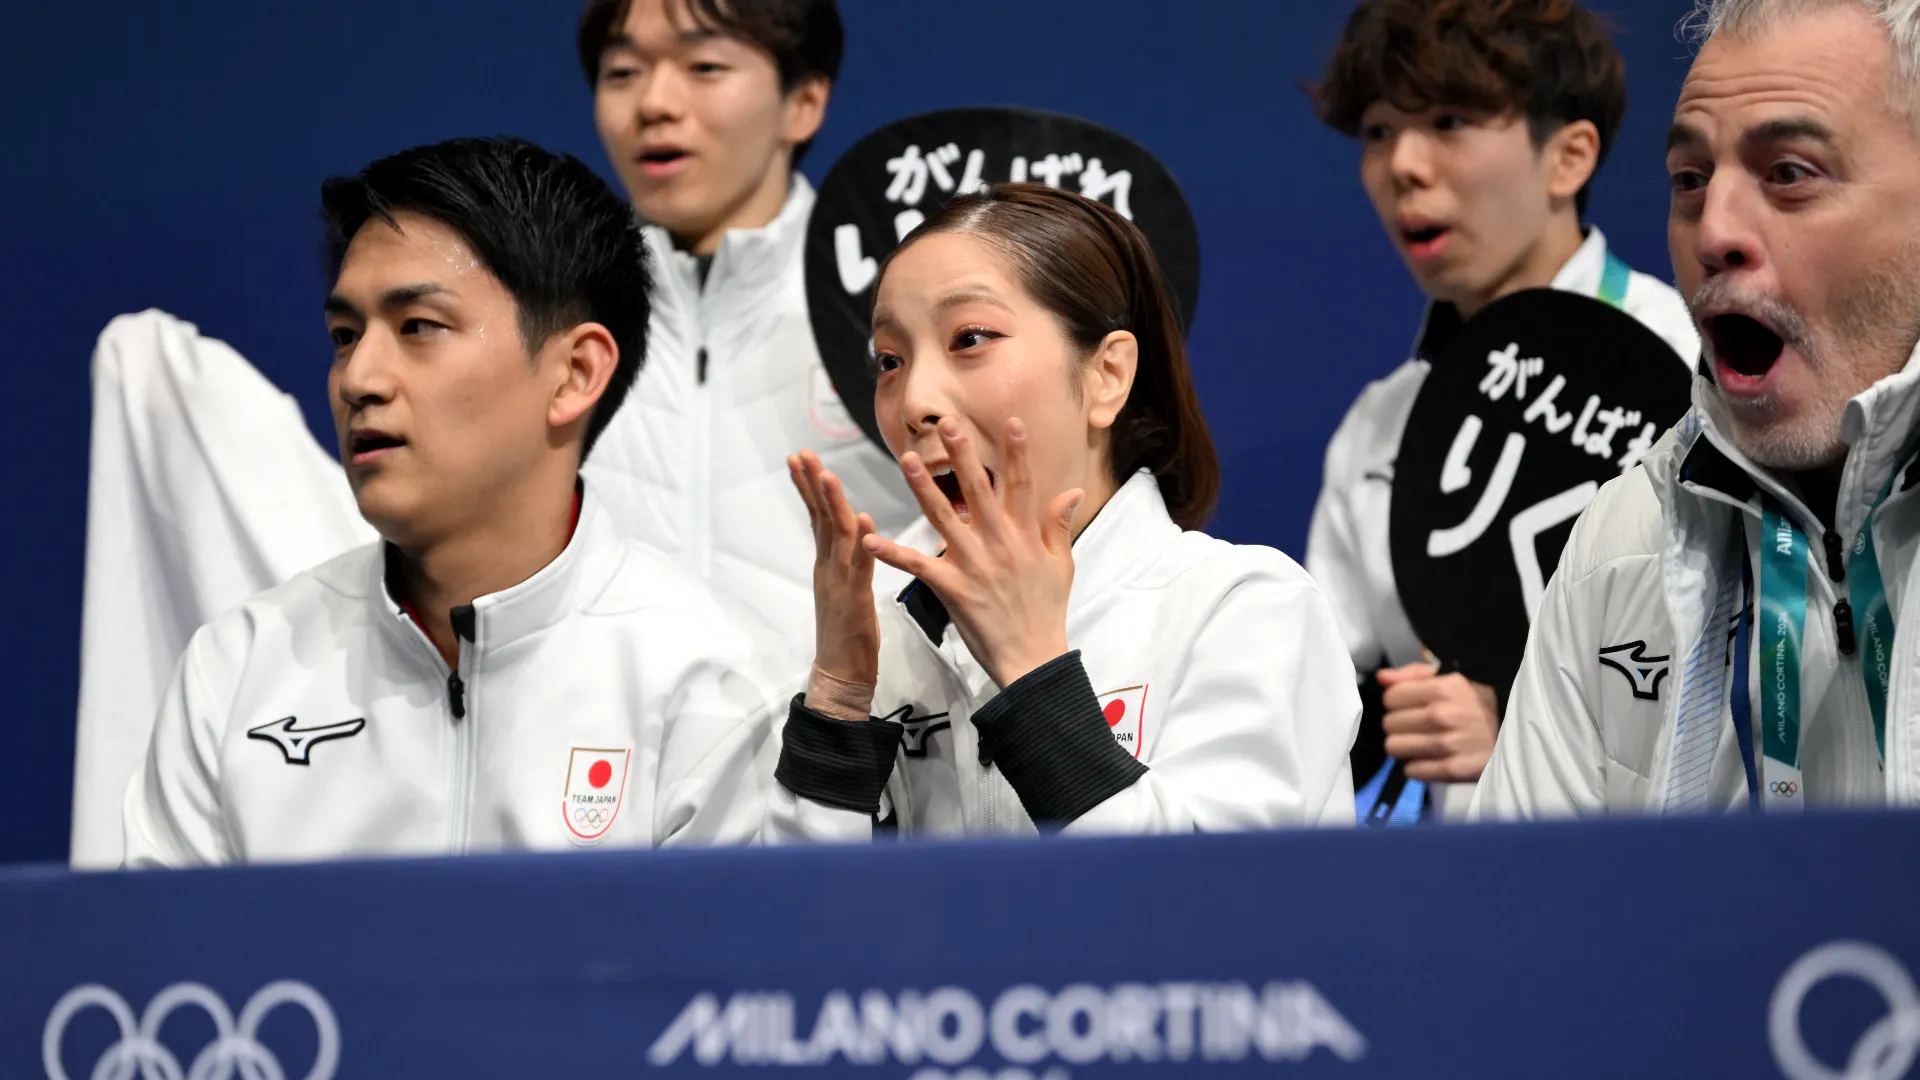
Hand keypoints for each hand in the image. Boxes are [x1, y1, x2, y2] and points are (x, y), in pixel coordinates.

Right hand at [789, 451, 880, 692]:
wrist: (841, 673)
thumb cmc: (846, 634)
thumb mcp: (842, 589)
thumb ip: (842, 562)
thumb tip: (848, 536)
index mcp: (826, 564)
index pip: (816, 518)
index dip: (808, 488)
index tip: (800, 459)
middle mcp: (828, 568)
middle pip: (819, 518)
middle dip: (810, 484)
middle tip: (802, 454)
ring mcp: (839, 582)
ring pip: (835, 535)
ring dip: (832, 503)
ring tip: (827, 474)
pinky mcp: (855, 599)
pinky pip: (859, 566)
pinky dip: (861, 541)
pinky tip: (863, 519)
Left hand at [863, 417, 1078, 688]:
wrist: (1032, 658)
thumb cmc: (1046, 610)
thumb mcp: (1061, 564)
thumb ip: (1059, 524)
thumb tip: (1071, 490)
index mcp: (1026, 536)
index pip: (1022, 485)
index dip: (1017, 453)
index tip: (1011, 422)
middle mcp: (999, 543)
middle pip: (979, 491)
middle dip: (963, 455)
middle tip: (948, 424)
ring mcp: (974, 564)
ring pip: (944, 519)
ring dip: (923, 489)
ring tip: (908, 461)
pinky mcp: (953, 588)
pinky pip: (919, 566)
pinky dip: (893, 554)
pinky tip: (870, 541)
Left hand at [1379, 663, 1499, 782]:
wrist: (1514, 735)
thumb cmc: (1478, 705)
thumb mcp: (1452, 680)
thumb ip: (1414, 675)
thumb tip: (1382, 678)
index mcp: (1443, 689)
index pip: (1391, 697)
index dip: (1397, 702)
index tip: (1409, 706)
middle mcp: (1443, 715)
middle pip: (1389, 723)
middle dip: (1399, 725)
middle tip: (1416, 727)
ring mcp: (1448, 743)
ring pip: (1394, 747)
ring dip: (1404, 747)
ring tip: (1420, 743)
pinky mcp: (1453, 769)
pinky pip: (1411, 771)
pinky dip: (1417, 767)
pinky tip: (1430, 759)